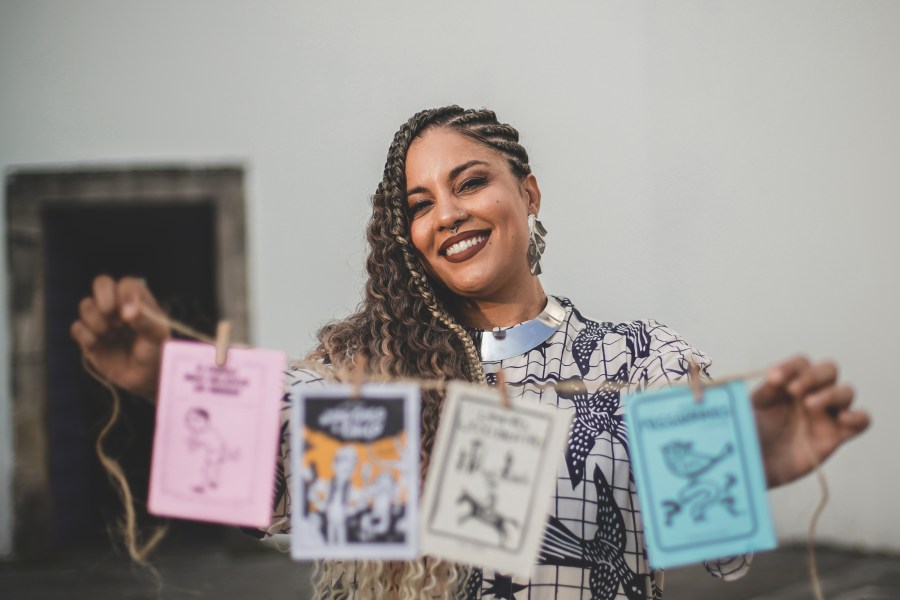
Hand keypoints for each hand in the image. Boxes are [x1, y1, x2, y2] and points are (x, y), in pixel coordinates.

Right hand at [70, 275, 169, 401]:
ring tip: (114, 336)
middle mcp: (117, 305)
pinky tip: (99, 346)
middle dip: (105, 301)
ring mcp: (101, 319)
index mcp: (138, 299)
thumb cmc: (155, 352)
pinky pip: (77, 327)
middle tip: (117, 322)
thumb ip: (147, 322)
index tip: (129, 316)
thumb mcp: (158, 337)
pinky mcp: (88, 336)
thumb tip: (129, 311)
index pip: (126, 284)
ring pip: (86, 305)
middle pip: (101, 283)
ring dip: (98, 322)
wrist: (145, 377)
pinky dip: (87, 337)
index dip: (124, 295)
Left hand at [752, 356, 869, 487]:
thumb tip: (773, 376)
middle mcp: (809, 395)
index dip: (790, 367)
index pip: (800, 364)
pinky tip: (843, 418)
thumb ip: (761, 392)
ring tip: (809, 405)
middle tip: (793, 390)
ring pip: (846, 392)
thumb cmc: (744, 434)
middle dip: (813, 376)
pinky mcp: (834, 436)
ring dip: (831, 394)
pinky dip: (858, 417)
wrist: (748, 467)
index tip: (774, 379)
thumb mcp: (746, 410)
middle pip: (828, 370)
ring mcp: (824, 415)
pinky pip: (861, 421)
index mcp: (787, 384)